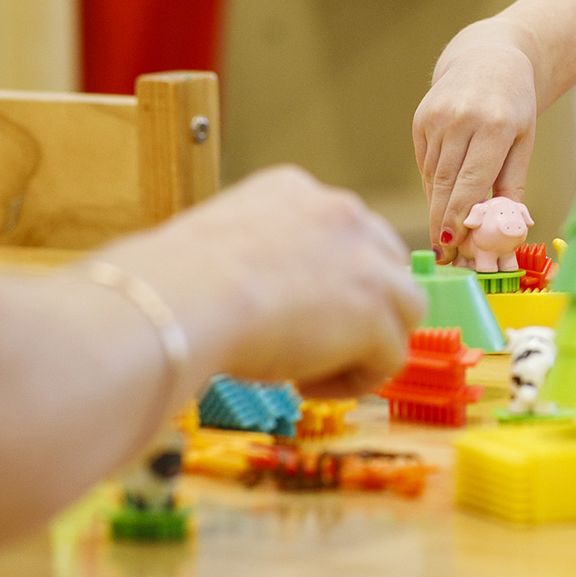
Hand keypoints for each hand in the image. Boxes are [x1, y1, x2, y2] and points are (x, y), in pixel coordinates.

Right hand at [95, 166, 425, 397]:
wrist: (187, 294)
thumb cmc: (173, 280)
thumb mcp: (213, 244)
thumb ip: (245, 256)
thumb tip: (234, 288)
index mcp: (294, 190)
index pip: (339, 230)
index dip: (325, 277)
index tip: (289, 310)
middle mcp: (341, 212)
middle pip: (384, 261)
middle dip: (361, 303)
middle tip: (313, 341)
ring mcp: (368, 261)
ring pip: (403, 307)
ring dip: (366, 343)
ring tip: (312, 371)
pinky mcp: (377, 312)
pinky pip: (390, 356)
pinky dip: (354, 380)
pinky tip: (306, 386)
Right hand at [413, 42, 537, 260]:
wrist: (488, 58)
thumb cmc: (514, 104)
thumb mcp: (523, 140)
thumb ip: (512, 183)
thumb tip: (509, 227)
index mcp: (494, 125)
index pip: (472, 181)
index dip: (460, 217)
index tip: (455, 246)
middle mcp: (462, 119)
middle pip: (447, 183)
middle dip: (444, 222)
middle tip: (445, 254)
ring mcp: (437, 118)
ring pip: (433, 176)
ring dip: (437, 207)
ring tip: (444, 236)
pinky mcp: (421, 119)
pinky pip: (426, 162)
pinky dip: (434, 184)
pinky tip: (441, 200)